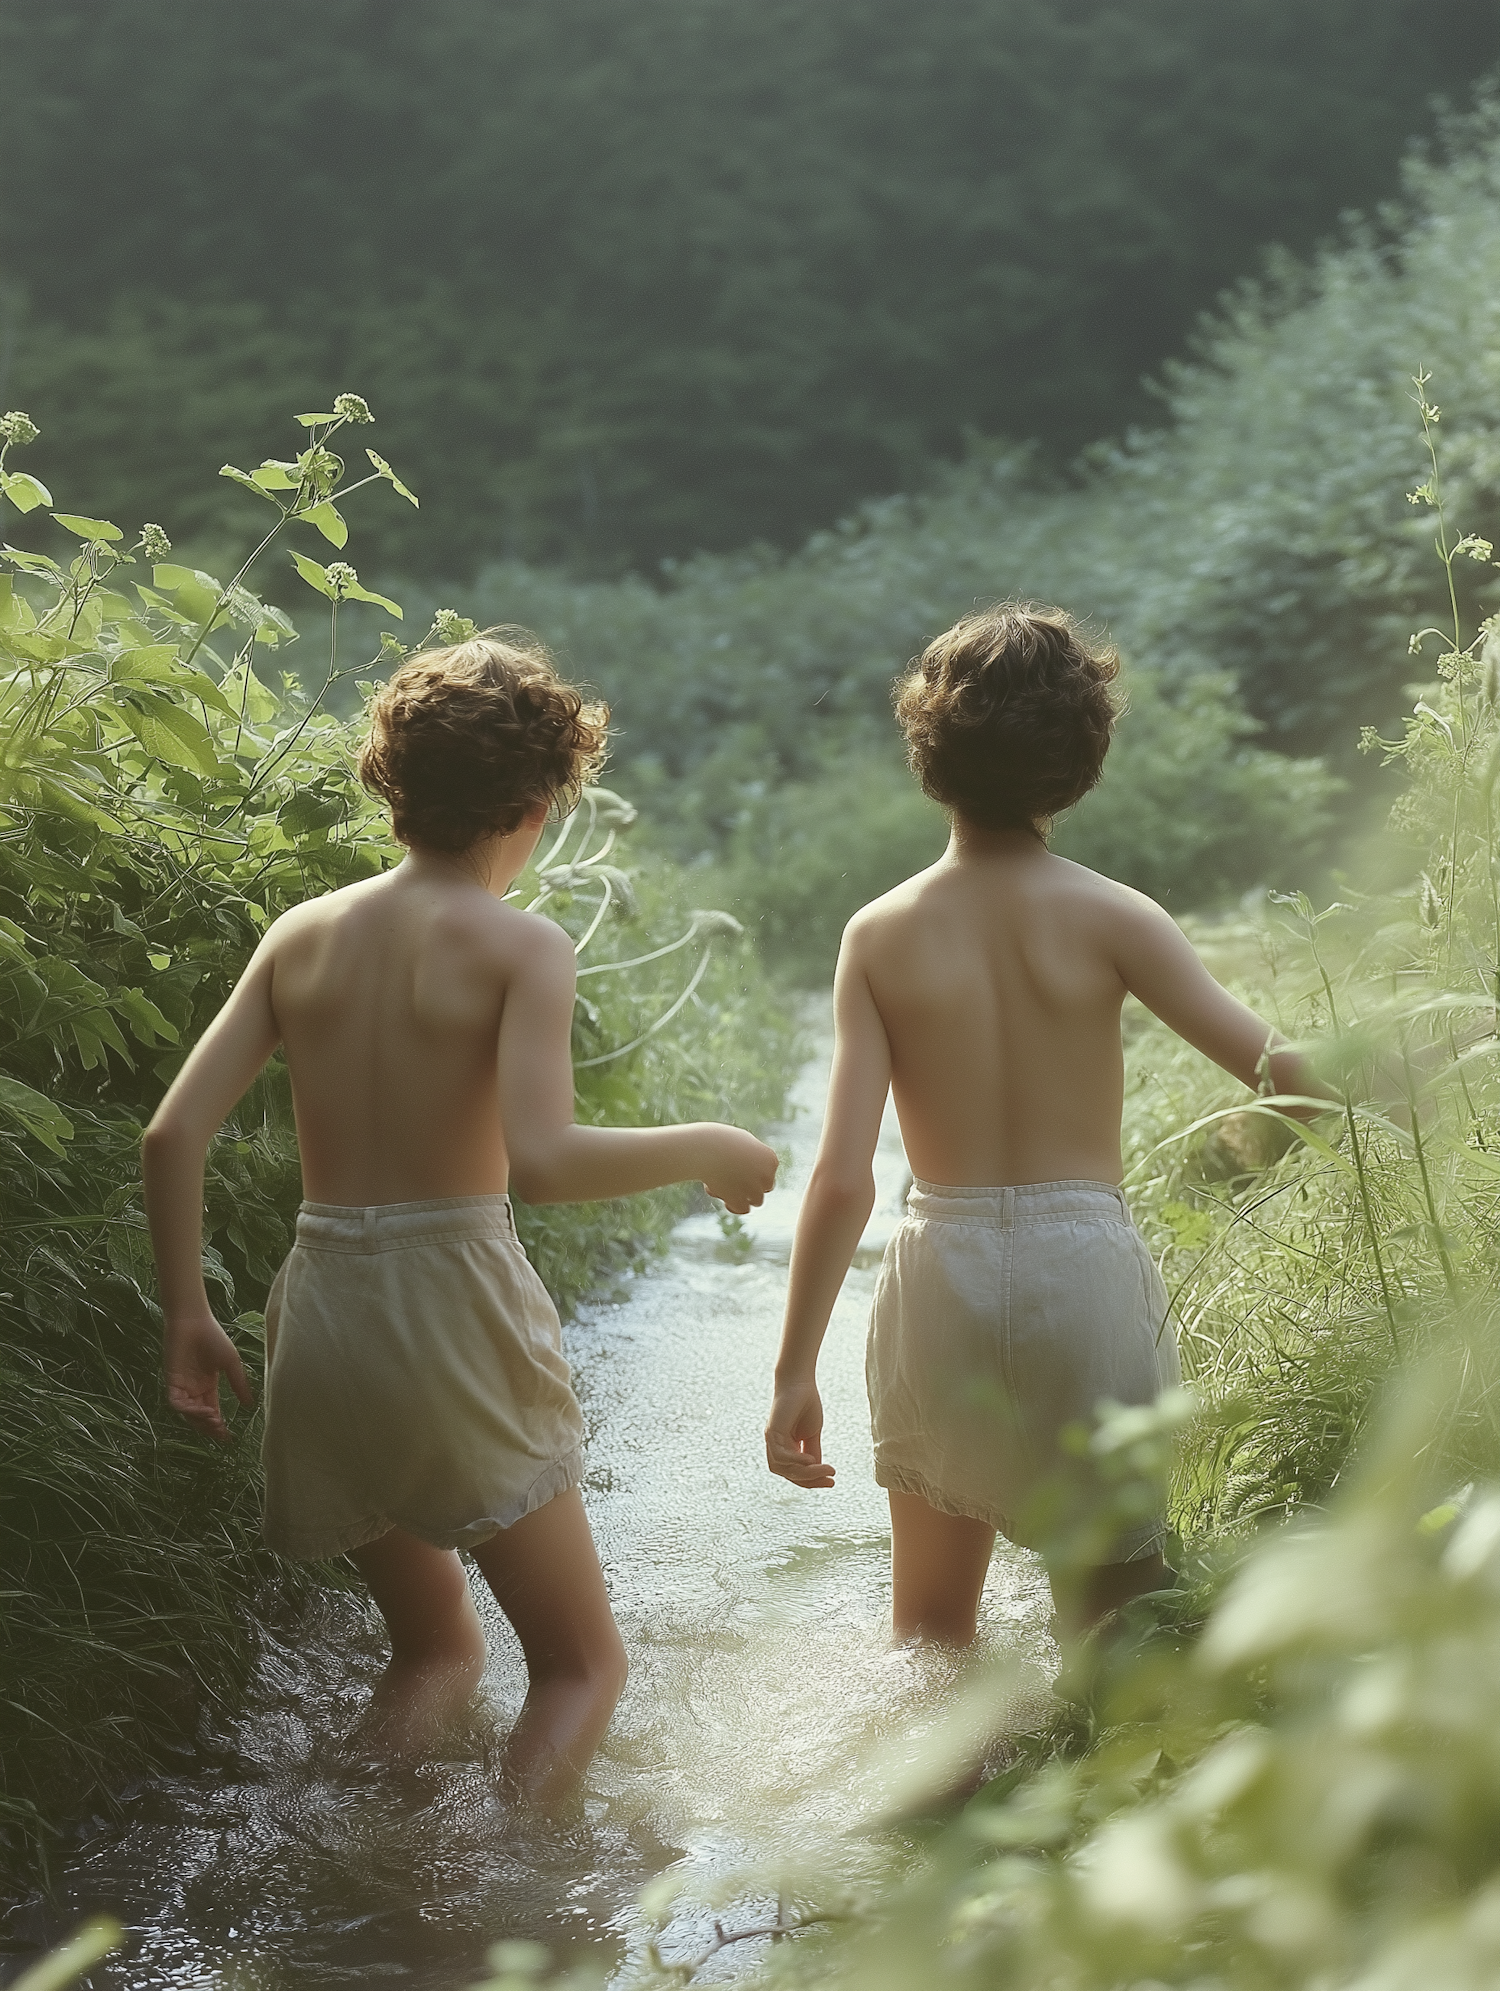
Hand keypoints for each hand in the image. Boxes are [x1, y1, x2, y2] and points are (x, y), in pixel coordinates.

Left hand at [164, 1309, 254, 1442]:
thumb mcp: (231, 1363)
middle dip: (209, 1428)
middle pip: (199, 1418)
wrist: (194, 1322)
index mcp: (208, 1386)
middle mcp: (194, 1390)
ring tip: (214, 1420)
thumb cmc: (213, 1338)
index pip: (212, 1412)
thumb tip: (250, 1405)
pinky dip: (188, 1410)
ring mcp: (182, 1386)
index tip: (228, 1437)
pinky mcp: (171, 1381)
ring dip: (200, 1420)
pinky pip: (176, 1403)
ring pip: (187, 1414)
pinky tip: (203, 1409)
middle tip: (221, 1432)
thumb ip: (238, 1384)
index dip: (218, 1426)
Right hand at [701, 1127, 778, 1214]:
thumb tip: (752, 1166)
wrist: (705, 1149)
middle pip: (765, 1187)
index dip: (754, 1170)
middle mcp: (766, 1175)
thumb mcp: (742, 1142)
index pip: (769, 1171)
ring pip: (757, 1200)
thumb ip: (752, 1156)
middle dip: (751, 1184)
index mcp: (770, 1159)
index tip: (738, 1165)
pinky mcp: (740, 1201)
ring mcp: (754, 1190)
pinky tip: (723, 1197)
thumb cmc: (719, 1140)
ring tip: (723, 1184)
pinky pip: (743, 1209)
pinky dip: (734, 1205)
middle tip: (732, 1177)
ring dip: (743, 1195)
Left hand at [765, 1377, 833, 1487]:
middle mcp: (776, 1448)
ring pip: (783, 1469)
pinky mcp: (771, 1432)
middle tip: (830, 1479)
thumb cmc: (806, 1404)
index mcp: (786, 1449)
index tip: (832, 1482)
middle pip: (790, 1475)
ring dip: (805, 1473)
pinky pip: (780, 1455)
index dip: (813, 1482)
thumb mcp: (812, 1434)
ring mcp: (772, 1441)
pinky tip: (810, 1459)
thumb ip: (812, 1452)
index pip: (797, 1474)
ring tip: (824, 1469)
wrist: (799, 1382)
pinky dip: (794, 1460)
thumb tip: (818, 1471)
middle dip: (810, 1481)